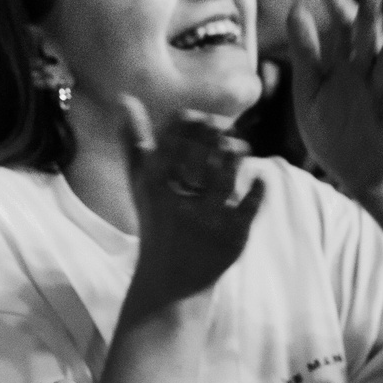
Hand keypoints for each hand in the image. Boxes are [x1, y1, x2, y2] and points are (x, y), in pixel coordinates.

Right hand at [120, 96, 265, 306]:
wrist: (170, 284)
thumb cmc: (156, 225)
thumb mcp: (141, 186)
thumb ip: (134, 141)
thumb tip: (124, 98)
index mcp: (153, 187)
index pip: (173, 139)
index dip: (191, 122)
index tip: (201, 118)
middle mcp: (177, 202)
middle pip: (201, 154)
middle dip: (215, 134)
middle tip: (224, 128)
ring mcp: (206, 221)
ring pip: (226, 176)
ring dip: (235, 154)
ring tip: (239, 148)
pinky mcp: (231, 238)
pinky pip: (250, 205)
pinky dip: (257, 187)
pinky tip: (259, 177)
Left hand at [286, 0, 382, 197]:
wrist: (351, 171)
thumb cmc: (329, 128)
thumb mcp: (309, 90)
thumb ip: (305, 52)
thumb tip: (296, 8)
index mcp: (342, 66)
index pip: (341, 30)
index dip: (337, 8)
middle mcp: (365, 75)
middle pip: (368, 41)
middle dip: (370, 17)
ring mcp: (381, 94)